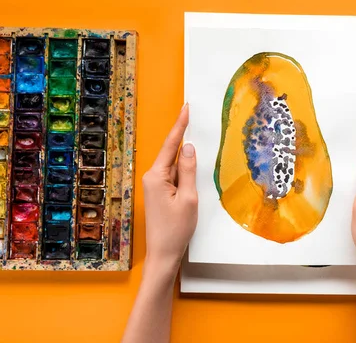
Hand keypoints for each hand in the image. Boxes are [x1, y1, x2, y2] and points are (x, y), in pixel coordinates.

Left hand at [141, 103, 197, 273]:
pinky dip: (184, 173)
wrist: (163, 254)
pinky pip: (173, 176)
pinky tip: (192, 173)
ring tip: (196, 152)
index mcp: (156, 176)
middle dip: (184, 139)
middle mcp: (151, 178)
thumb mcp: (188, 198)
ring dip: (185, 160)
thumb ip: (188, 170)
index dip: (180, 126)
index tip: (186, 108)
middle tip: (194, 119)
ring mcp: (154, 186)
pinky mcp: (159, 194)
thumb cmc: (176, 229)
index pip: (171, 145)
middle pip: (171, 153)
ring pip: (173, 166)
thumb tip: (189, 147)